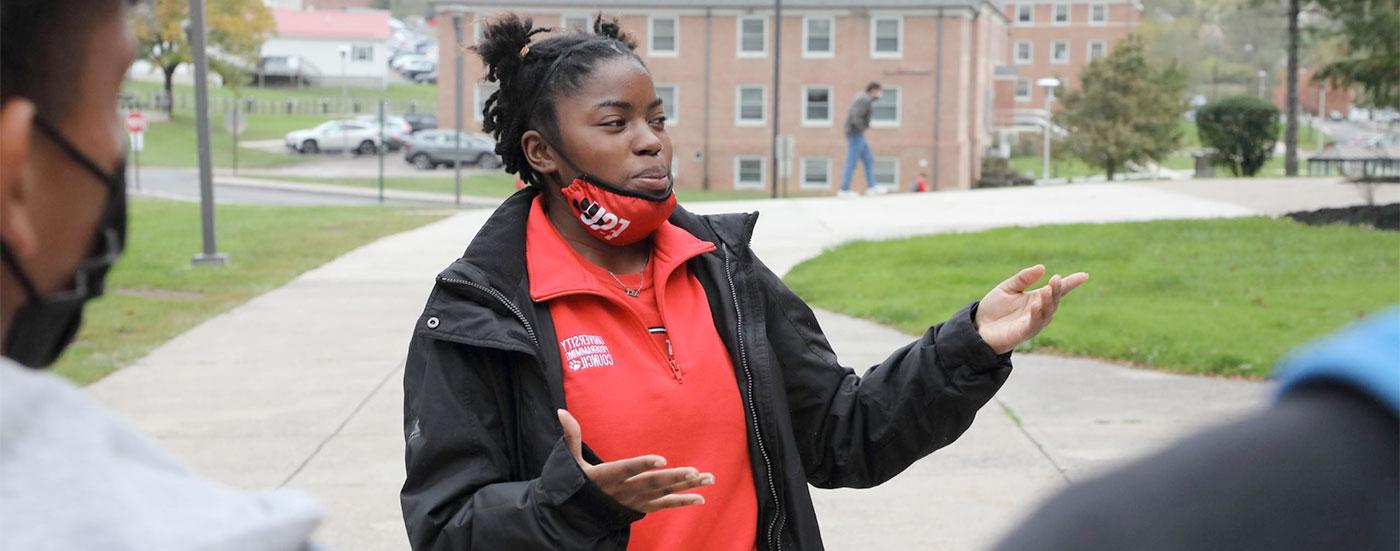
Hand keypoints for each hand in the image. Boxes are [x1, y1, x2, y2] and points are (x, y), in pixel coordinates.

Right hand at [557, 409, 713, 512]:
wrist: (580, 516)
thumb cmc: (578, 483)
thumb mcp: (570, 462)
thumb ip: (570, 437)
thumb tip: (560, 412)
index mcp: (607, 476)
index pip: (626, 469)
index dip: (642, 464)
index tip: (661, 459)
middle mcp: (624, 490)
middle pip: (651, 483)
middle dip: (674, 477)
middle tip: (694, 471)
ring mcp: (636, 500)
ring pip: (663, 493)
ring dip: (686, 485)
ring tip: (707, 478)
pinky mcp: (644, 506)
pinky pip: (665, 504)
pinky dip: (683, 501)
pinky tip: (701, 497)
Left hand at [974, 265, 1087, 354]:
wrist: (978, 327)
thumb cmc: (993, 308)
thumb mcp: (1007, 288)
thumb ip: (1023, 278)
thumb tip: (1042, 268)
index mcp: (1036, 298)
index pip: (1057, 290)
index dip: (1071, 283)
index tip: (1084, 275)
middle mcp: (1038, 310)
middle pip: (1054, 300)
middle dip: (1057, 290)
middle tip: (1056, 279)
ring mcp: (1033, 322)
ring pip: (1047, 312)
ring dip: (1049, 301)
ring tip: (1048, 289)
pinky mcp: (1024, 332)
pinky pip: (1034, 323)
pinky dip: (1037, 314)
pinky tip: (1036, 304)